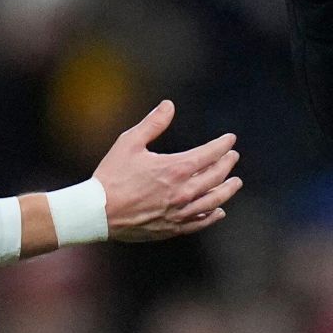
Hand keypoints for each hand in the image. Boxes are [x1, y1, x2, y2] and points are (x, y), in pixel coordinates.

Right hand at [91, 100, 241, 241]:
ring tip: (235, 183)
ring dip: (227, 190)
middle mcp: (182, 192)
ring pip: (213, 201)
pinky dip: (212, 216)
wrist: (97, 212)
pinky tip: (219, 211)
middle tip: (233, 157)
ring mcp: (179, 212)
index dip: (222, 145)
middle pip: (215, 177)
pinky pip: (199, 222)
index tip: (230, 139)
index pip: (209, 154)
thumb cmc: (112, 175)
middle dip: (227, 164)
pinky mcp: (171, 228)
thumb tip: (169, 105)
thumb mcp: (129, 142)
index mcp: (175, 168)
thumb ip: (153, 123)